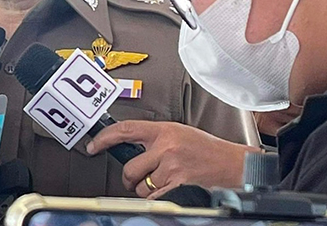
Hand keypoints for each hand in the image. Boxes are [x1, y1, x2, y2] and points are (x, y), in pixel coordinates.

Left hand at [85, 120, 252, 198]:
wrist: (232, 163)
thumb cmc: (206, 148)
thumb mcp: (178, 133)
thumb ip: (154, 138)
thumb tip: (129, 146)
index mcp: (164, 130)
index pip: (126, 129)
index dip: (105, 138)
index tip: (94, 146)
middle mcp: (166, 146)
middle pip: (130, 166)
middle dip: (128, 177)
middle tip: (133, 178)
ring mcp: (172, 166)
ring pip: (141, 184)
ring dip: (144, 188)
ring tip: (157, 182)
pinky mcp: (178, 183)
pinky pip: (155, 195)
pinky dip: (156, 196)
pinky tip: (166, 188)